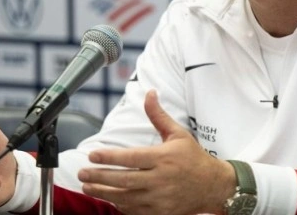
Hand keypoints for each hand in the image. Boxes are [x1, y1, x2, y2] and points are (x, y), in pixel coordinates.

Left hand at [79, 90, 236, 214]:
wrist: (214, 186)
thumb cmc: (194, 158)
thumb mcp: (178, 134)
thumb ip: (158, 116)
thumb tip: (149, 93)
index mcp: (164, 158)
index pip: (131, 158)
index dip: (109, 157)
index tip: (93, 155)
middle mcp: (161, 179)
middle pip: (124, 180)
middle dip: (99, 177)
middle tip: (82, 173)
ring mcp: (160, 199)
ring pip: (126, 198)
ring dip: (104, 192)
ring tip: (88, 186)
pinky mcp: (161, 213)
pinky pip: (135, 211)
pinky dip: (120, 205)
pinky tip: (110, 198)